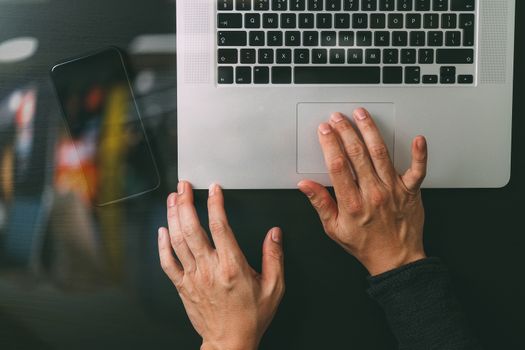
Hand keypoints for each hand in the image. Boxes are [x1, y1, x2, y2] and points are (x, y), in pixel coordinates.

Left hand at [158, 181, 284, 349]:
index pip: (220, 227)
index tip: (214, 189)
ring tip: (172, 199)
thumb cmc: (251, 316)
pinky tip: (162, 230)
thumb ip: (274, 257)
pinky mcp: (183, 286)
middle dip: (186, 203)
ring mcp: (193, 277)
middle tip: (184, 187)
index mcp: (232, 266)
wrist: (230, 342)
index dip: (215, 204)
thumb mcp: (273, 287)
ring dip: (173, 217)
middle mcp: (210, 269)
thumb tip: (274, 234)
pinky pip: (167, 263)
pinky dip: (162, 245)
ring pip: (178, 241)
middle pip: (192, 229)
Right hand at [298, 108, 427, 275]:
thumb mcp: (333, 228)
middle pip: (357, 154)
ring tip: (361, 115)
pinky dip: (419, 154)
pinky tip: (418, 138)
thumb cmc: (365, 244)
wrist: (396, 259)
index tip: (324, 130)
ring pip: (380, 153)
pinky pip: (418, 170)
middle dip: (345, 131)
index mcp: (352, 203)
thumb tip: (305, 185)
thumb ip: (320, 203)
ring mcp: (393, 190)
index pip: (337, 165)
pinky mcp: (410, 191)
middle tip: (338, 118)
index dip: (330, 144)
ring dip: (370, 131)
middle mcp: (373, 193)